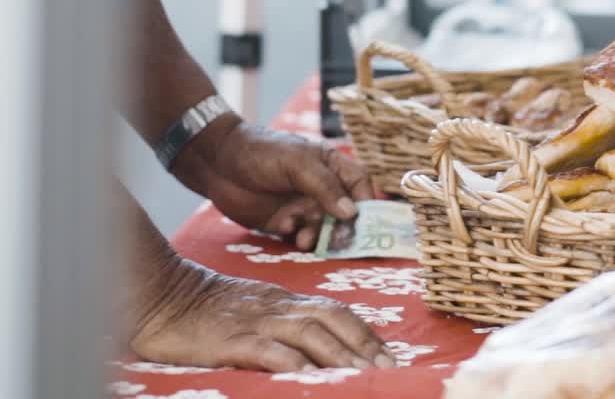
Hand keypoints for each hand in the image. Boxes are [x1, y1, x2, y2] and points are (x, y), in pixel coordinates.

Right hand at [131, 259, 393, 371]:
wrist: (163, 295)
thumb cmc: (209, 308)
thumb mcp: (256, 310)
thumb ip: (285, 325)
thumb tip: (320, 349)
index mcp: (288, 300)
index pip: (338, 312)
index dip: (366, 333)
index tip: (389, 355)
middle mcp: (280, 307)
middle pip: (333, 320)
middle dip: (365, 345)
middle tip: (390, 369)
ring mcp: (257, 321)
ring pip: (310, 334)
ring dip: (341, 355)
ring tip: (364, 376)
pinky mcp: (233, 338)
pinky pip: (269, 351)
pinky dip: (294, 364)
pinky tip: (311, 379)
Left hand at [172, 118, 373, 249]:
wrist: (216, 163)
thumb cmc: (261, 152)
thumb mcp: (297, 163)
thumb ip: (325, 186)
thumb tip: (352, 213)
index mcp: (330, 165)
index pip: (359, 183)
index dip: (367, 202)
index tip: (366, 221)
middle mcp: (321, 188)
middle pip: (346, 212)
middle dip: (347, 228)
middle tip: (342, 242)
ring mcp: (303, 206)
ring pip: (325, 228)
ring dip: (322, 237)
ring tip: (307, 240)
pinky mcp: (284, 223)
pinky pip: (302, 237)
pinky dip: (301, 239)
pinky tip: (288, 232)